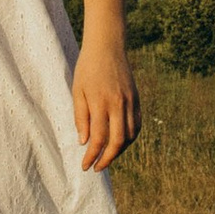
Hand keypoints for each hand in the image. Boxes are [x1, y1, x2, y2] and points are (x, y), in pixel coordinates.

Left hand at [72, 33, 139, 173]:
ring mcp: (130, 102)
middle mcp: (118, 104)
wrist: (107, 46)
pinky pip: (137, 125)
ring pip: (129, 136)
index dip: (92, 156)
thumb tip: (84, 142)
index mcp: (101, 102)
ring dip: (119, 150)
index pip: (98, 138)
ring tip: (107, 156)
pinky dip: (130, 138)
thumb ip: (81, 117)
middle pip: (117, 142)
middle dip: (107, 159)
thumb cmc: (87, 68)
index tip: (85, 166)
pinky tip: (120, 142)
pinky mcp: (137, 99)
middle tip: (97, 168)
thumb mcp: (77, 90)